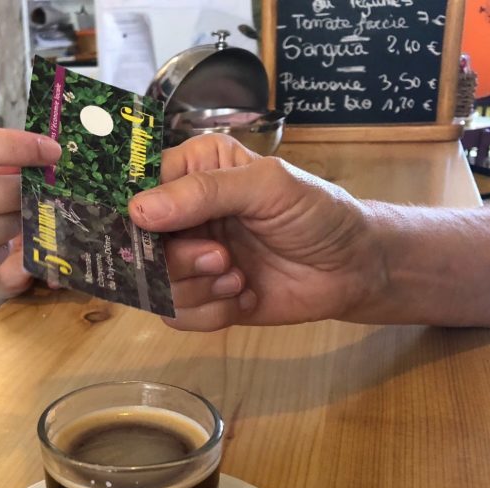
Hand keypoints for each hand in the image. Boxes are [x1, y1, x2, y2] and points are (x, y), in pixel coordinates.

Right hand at [129, 134, 381, 330]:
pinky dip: (211, 313)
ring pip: (153, 285)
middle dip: (179, 260)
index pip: (136, 187)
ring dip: (199, 288)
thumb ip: (205, 192)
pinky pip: (175, 315)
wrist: (353, 269)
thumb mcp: (268, 187)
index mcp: (192, 170)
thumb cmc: (316, 214)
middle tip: (222, 258)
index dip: (137, 213)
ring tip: (240, 278)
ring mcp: (188, 258)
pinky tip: (244, 298)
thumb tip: (138, 210)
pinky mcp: (200, 298)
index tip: (156, 231)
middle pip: (137, 244)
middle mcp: (181, 213)